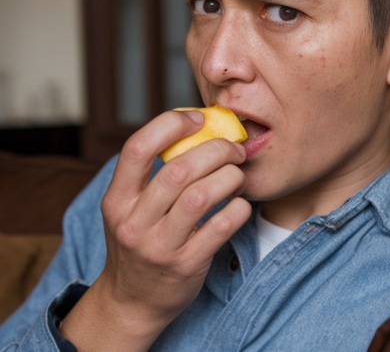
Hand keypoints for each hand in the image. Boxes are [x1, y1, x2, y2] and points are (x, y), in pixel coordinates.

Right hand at [60, 110, 251, 350]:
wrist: (132, 302)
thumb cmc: (141, 241)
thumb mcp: (130, 208)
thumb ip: (153, 174)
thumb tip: (199, 127)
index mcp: (117, 200)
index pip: (138, 147)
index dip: (171, 124)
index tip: (199, 119)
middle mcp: (133, 222)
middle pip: (179, 170)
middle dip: (216, 150)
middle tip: (233, 149)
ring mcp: (159, 246)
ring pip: (201, 196)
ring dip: (230, 177)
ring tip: (238, 175)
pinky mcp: (186, 265)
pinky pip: (221, 227)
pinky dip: (238, 209)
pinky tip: (240, 205)